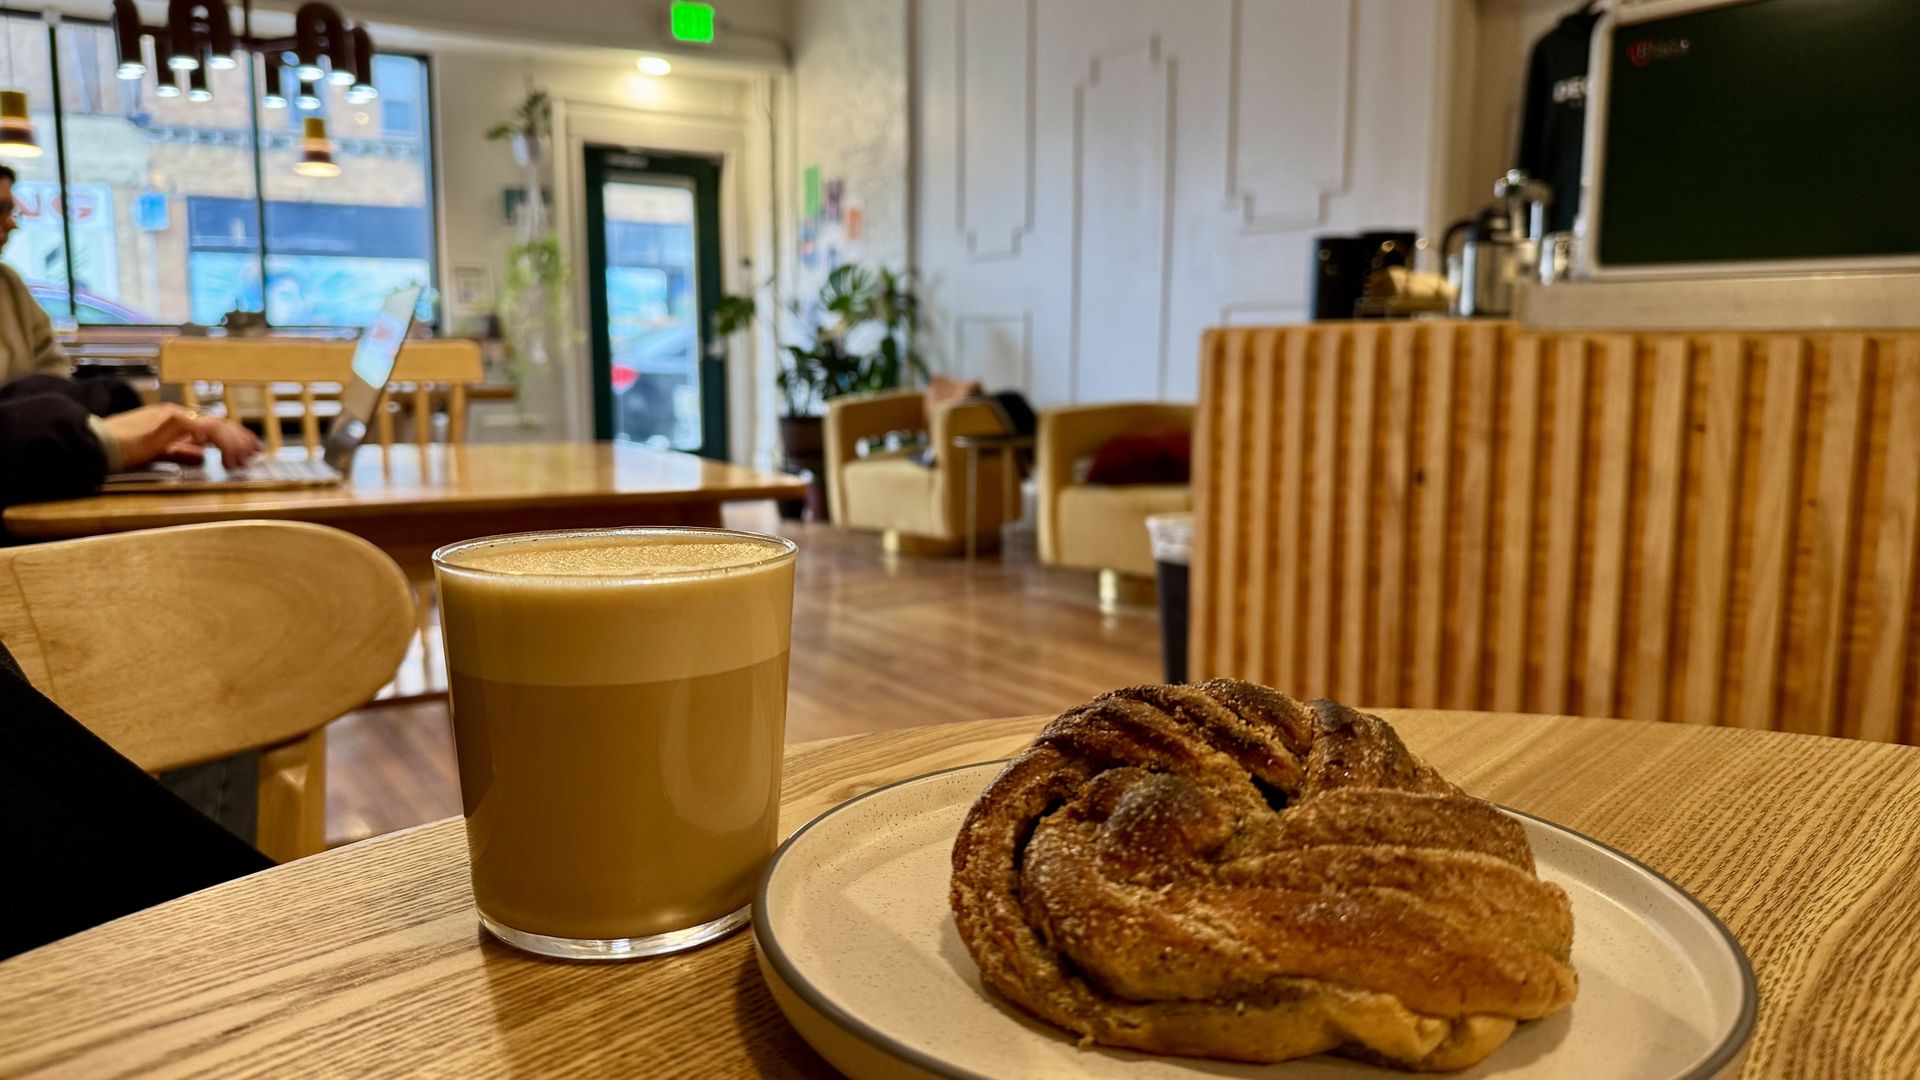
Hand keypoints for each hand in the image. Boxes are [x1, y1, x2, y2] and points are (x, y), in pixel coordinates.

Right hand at [99, 404, 262, 468]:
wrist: (95, 443)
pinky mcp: (170, 420)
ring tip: (241, 460)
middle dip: (240, 439)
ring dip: (234, 443)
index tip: (248, 452)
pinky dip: (220, 443)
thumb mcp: (156, 453)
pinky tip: (226, 457)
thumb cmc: (119, 448)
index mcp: (174, 420)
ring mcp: (174, 415)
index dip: (234, 439)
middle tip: (254, 455)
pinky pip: (204, 429)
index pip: (212, 427)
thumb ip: (178, 452)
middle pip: (219, 424)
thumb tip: (201, 456)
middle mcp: (177, 414)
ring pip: (216, 425)